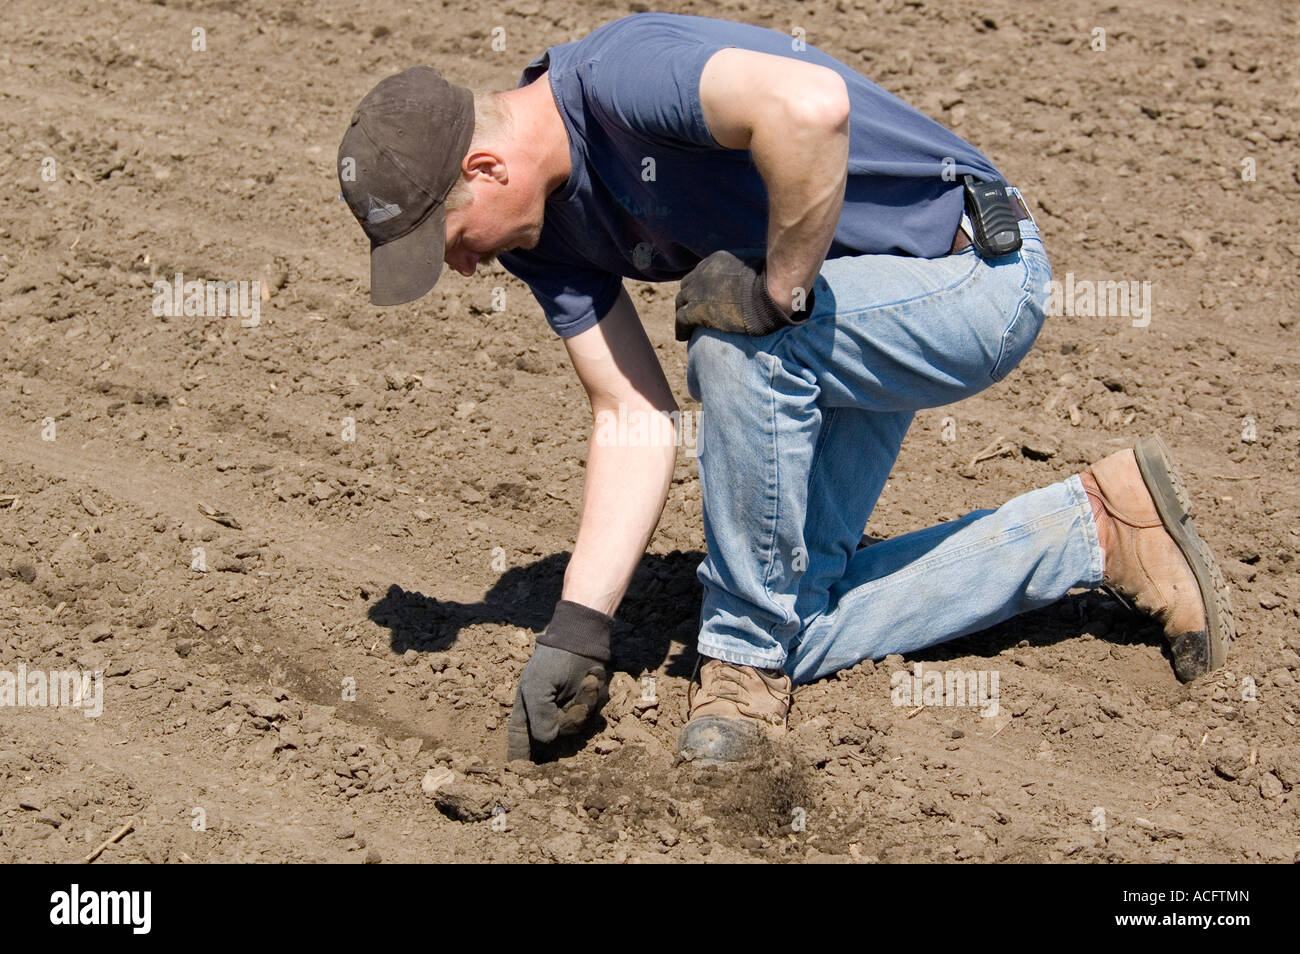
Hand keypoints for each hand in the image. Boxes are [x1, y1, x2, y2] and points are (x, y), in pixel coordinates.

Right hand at [506, 600, 612, 760]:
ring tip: (589, 678)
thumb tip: (548, 740)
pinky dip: (597, 694)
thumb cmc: (553, 658)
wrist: (581, 635)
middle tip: (579, 697)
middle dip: (572, 717)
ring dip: (587, 700)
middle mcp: (546, 714)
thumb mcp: (538, 686)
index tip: (521, 776)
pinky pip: (595, 713)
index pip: (519, 745)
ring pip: (580, 724)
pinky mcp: (586, 702)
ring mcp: (567, 708)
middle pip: (559, 737)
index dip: (520, 762)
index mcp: (527, 711)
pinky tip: (594, 676)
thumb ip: (539, 717)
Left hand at [674, 250, 814, 342]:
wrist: (768, 293)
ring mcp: (697, 292)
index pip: (701, 273)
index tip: (704, 295)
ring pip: (681, 303)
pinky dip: (681, 328)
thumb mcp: (757, 264)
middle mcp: (702, 273)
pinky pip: (681, 320)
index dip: (701, 285)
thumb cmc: (772, 279)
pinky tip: (683, 336)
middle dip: (689, 298)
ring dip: (683, 313)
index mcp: (716, 261)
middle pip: (688, 286)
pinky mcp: (696, 310)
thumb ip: (749, 269)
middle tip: (692, 310)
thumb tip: (760, 273)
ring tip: (686, 326)